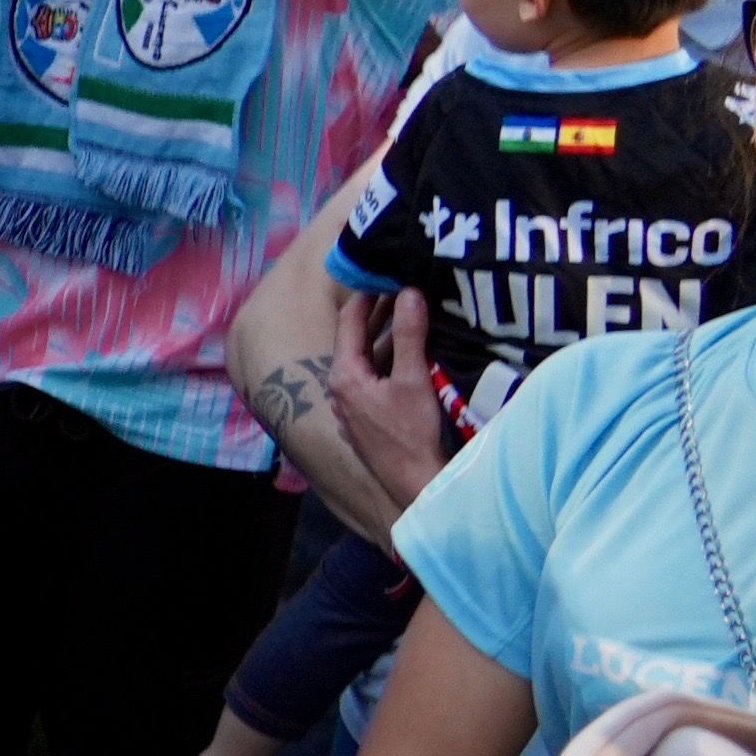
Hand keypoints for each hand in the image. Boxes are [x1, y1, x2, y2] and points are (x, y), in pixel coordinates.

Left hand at [323, 285, 449, 515]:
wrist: (415, 484)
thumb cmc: (412, 434)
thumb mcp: (413, 379)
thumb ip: (410, 335)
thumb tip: (408, 291)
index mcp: (344, 375)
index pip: (349, 321)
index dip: (367, 294)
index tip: (384, 271)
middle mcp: (340, 388)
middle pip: (357, 339)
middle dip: (378, 313)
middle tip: (401, 284)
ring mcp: (352, 404)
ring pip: (367, 359)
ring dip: (387, 336)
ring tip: (411, 309)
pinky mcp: (366, 417)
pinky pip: (375, 377)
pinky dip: (390, 358)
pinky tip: (412, 351)